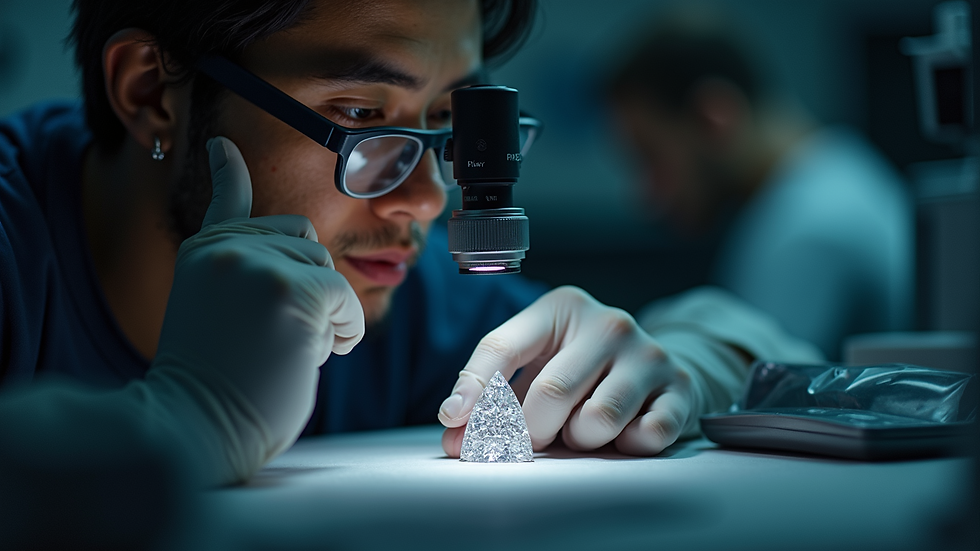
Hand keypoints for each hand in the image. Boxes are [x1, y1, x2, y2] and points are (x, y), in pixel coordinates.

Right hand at [153, 136, 363, 455]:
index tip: (225, 146)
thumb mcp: (218, 316)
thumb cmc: (214, 388)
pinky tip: (309, 356)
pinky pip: (345, 299)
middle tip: (275, 336)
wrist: (190, 427)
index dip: (229, 172)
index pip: (226, 202)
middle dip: (309, 284)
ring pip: (328, 270)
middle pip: (305, 238)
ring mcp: (256, 264)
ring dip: (323, 315)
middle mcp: (227, 247)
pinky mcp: (290, 290)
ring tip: (282, 351)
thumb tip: (299, 269)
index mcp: (204, 254)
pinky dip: (342, 330)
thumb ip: (246, 280)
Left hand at [439, 286, 698, 456]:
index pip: (502, 346)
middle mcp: (608, 322)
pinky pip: (645, 436)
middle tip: (538, 436)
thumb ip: (491, 400)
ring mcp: (648, 352)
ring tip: (585, 428)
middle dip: (533, 431)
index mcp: (560, 307)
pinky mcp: (679, 387)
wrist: (654, 368)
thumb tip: (454, 440)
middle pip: (550, 393)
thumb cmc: (579, 368)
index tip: (453, 421)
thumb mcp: (533, 368)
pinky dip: (627, 446)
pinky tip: (625, 432)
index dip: (472, 388)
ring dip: (582, 440)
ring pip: (598, 420)